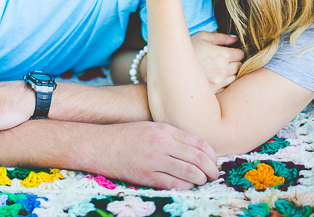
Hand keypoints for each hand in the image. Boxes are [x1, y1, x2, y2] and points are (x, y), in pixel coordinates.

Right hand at [90, 121, 218, 189]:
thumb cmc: (126, 135)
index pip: (199, 142)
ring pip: (189, 173)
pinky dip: (185, 187)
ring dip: (200, 179)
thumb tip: (195, 148)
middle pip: (197, 158)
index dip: (211, 154)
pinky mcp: (146, 176)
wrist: (100, 145)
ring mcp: (154, 161)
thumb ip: (171, 135)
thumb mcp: (150, 127)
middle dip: (210, 169)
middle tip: (213, 175)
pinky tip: (186, 185)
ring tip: (202, 181)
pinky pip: (174, 184)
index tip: (213, 160)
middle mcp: (162, 143)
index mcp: (164, 129)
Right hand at [191, 32, 243, 92]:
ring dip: (229, 74)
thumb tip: (235, 38)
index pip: (240, 55)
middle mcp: (223, 69)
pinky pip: (225, 88)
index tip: (230, 53)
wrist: (171, 66)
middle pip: (239, 67)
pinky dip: (222, 83)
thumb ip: (221, 38)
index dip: (236, 53)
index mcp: (223, 54)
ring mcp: (218, 82)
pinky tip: (212, 78)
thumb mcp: (202, 37)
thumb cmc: (186, 49)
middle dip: (233, 63)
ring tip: (216, 69)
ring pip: (233, 78)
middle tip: (222, 61)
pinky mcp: (213, 91)